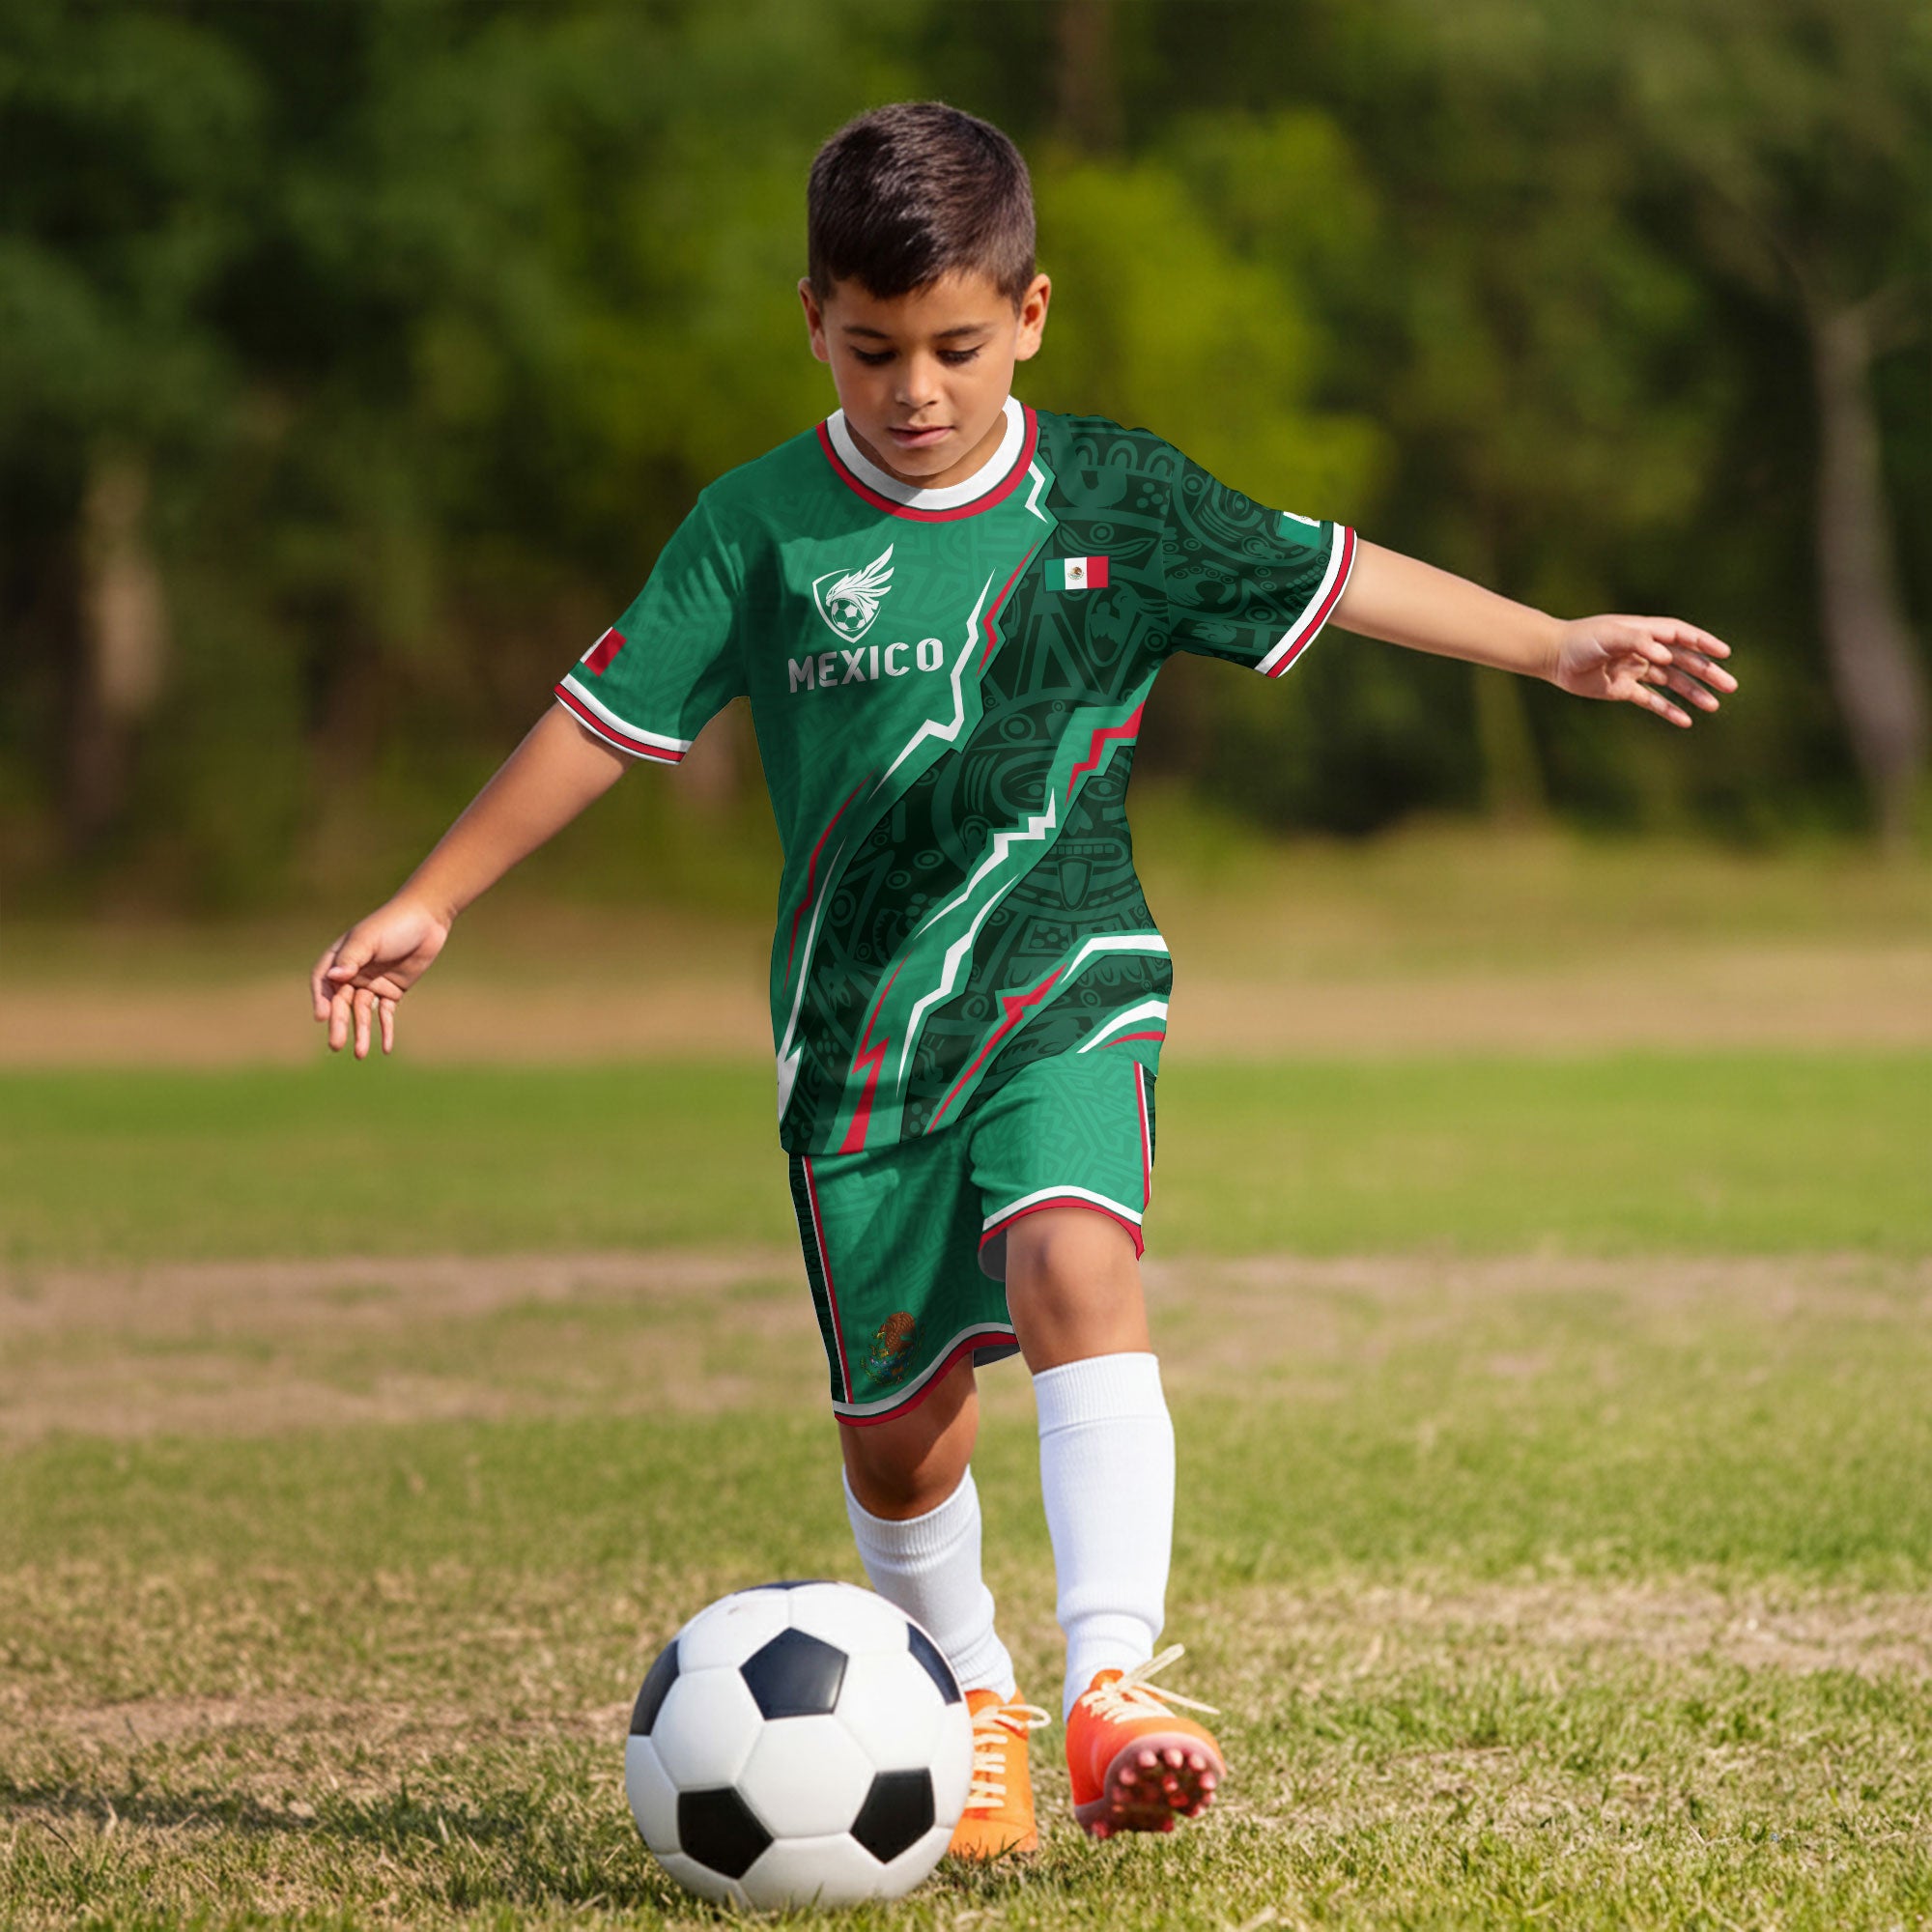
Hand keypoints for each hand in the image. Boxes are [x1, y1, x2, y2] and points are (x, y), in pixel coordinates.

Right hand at [309, 896, 451, 1058]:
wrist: (428, 920)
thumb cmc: (394, 924)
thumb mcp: (370, 939)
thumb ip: (352, 958)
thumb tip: (333, 977)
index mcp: (341, 957)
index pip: (322, 982)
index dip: (320, 999)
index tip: (322, 1016)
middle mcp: (353, 973)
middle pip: (341, 1002)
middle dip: (339, 1023)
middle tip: (336, 1045)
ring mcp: (372, 983)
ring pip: (363, 1012)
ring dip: (362, 1032)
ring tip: (360, 1054)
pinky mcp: (392, 991)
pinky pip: (385, 1014)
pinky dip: (385, 1030)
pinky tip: (386, 1047)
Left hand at [1551, 616, 1736, 726]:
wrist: (1554, 657)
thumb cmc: (1582, 640)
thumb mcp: (1609, 635)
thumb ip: (1637, 641)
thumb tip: (1667, 656)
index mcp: (1645, 632)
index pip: (1682, 635)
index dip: (1704, 642)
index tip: (1724, 653)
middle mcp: (1644, 650)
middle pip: (1684, 661)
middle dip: (1707, 673)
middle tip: (1730, 686)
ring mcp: (1636, 670)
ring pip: (1672, 683)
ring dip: (1693, 693)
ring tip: (1713, 706)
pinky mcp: (1624, 689)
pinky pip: (1651, 701)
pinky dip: (1668, 710)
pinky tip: (1685, 721)